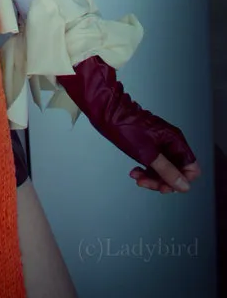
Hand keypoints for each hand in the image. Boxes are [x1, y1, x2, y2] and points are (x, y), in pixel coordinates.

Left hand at [56, 55, 201, 193]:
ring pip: (163, 168)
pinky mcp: (148, 144)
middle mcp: (170, 141)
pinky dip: (145, 170)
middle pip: (176, 170)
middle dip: (162, 180)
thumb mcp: (148, 154)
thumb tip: (183, 185)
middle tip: (147, 183)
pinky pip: (153, 163)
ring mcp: (159, 142)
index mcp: (175, 140)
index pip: (191, 168)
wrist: (106, 111)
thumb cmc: (125, 126)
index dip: (180, 180)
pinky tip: (135, 171)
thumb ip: (167, 171)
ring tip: (138, 177)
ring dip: (152, 177)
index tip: (166, 186)